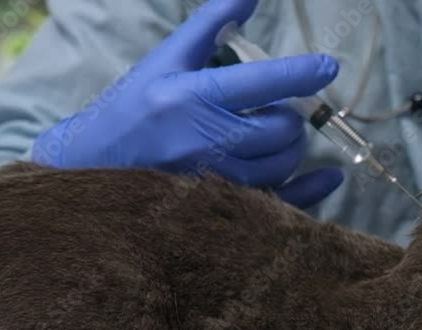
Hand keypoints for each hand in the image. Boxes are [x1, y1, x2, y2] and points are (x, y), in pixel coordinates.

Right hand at [32, 0, 342, 207]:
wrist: (91, 168)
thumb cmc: (133, 107)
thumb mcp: (168, 60)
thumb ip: (211, 25)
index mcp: (190, 98)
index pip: (260, 83)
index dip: (301, 73)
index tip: (328, 66)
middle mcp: (203, 142)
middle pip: (279, 129)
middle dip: (291, 117)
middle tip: (282, 112)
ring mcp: (213, 182)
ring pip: (281, 165)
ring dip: (291, 148)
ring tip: (277, 136)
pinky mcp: (220, 212)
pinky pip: (280, 203)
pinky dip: (311, 189)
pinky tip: (329, 176)